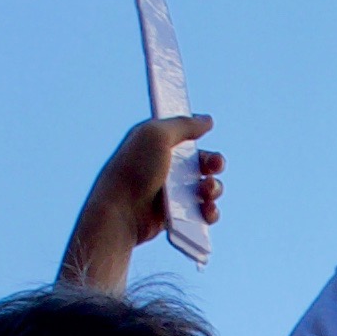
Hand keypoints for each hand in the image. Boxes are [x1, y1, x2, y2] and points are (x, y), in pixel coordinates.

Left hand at [63, 110, 221, 292]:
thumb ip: (183, 124)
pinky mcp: (175, 215)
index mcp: (156, 144)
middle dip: (214, 162)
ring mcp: (170, 192)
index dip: (197, 132)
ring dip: (214, 188)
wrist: (120, 213)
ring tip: (207, 192)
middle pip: (201, 161)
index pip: (183, 134)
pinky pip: (201, 212)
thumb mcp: (156, 135)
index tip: (207, 131)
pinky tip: (207, 211)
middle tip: (216, 166)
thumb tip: (207, 120)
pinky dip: (209, 211)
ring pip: (206, 187)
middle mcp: (164, 166)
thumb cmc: (134, 171)